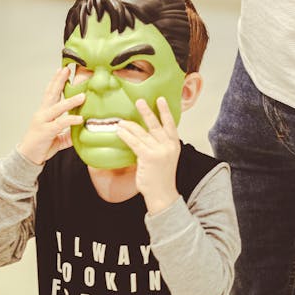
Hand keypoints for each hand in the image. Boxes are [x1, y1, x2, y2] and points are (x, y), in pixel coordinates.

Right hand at [18, 67, 84, 164]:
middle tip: (67, 69)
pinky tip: (79, 118)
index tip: (62, 70)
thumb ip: (68, 133)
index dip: (56, 81)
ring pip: (57, 108)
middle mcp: (42, 114)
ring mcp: (43, 122)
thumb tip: (81, 130)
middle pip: (51, 93)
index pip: (50, 92)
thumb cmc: (40, 145)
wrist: (27, 157)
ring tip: (82, 96)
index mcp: (44, 112)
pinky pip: (60, 124)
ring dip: (70, 101)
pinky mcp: (46, 131)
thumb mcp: (57, 138)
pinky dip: (70, 120)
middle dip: (59, 81)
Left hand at [116, 97, 180, 213]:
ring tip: (121, 121)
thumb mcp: (166, 158)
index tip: (160, 99)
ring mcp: (159, 151)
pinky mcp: (148, 157)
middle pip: (155, 125)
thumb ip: (158, 145)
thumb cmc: (161, 177)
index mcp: (174, 145)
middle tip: (139, 101)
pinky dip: (126, 136)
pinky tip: (120, 131)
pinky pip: (135, 142)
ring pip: (141, 133)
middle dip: (146, 112)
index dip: (165, 111)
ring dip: (129, 126)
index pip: (170, 124)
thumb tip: (143, 134)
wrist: (162, 194)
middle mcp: (168, 146)